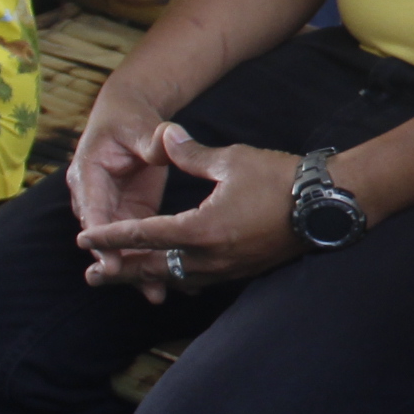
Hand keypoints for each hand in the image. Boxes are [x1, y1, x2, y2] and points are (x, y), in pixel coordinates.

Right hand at [67, 86, 175, 289]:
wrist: (127, 117)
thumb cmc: (129, 119)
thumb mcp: (139, 126)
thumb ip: (152, 138)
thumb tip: (166, 139)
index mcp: (88, 173)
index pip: (93, 210)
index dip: (102, 237)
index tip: (112, 263)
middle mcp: (94, 196)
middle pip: (105, 237)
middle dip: (122, 265)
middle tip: (144, 287)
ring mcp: (112, 208)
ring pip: (121, 244)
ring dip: (137, 269)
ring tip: (158, 294)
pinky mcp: (130, 213)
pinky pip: (137, 240)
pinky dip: (150, 258)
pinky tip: (170, 280)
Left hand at [75, 128, 299, 295]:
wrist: (329, 205)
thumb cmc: (281, 179)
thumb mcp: (232, 160)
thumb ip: (191, 153)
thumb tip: (165, 133)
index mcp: (200, 229)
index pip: (143, 235)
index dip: (111, 237)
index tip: (84, 239)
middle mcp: (209, 257)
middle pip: (153, 267)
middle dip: (120, 271)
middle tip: (91, 275)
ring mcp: (227, 268)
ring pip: (175, 278)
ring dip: (146, 278)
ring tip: (123, 280)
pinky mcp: (242, 270)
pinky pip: (198, 279)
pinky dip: (176, 278)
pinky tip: (171, 277)